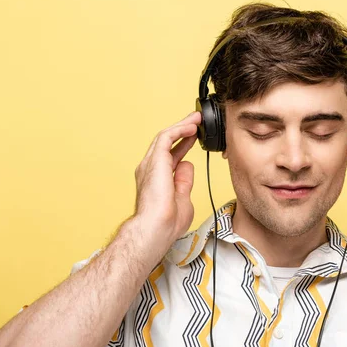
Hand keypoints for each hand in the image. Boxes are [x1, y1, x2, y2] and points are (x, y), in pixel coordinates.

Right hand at [132, 111, 200, 243]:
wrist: (156, 228)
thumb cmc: (167, 223)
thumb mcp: (182, 198)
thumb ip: (184, 180)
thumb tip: (187, 165)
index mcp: (157, 179)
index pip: (171, 155)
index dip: (183, 143)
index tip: (195, 136)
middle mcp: (150, 169)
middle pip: (166, 142)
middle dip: (182, 129)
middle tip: (196, 120)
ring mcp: (150, 164)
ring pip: (165, 136)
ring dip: (181, 125)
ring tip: (196, 118)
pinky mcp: (155, 160)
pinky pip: (166, 137)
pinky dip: (179, 129)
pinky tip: (191, 126)